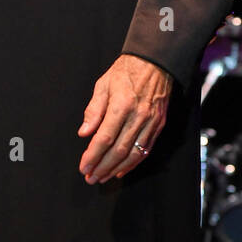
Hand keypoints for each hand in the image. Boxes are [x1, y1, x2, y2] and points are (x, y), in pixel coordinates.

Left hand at [77, 54, 172, 184]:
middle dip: (102, 167)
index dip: (93, 156)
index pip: (104, 138)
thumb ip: (93, 110)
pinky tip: (121, 170)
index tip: (83, 166)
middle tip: (90, 178)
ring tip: (102, 177)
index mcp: (121, 105)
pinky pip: (146, 150)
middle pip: (118, 150)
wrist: (154, 63)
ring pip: (133, 154)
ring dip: (116, 169)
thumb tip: (84, 133)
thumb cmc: (125, 72)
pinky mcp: (158, 125)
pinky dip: (133, 163)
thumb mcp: (103, 85)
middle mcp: (138, 116)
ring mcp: (150, 122)